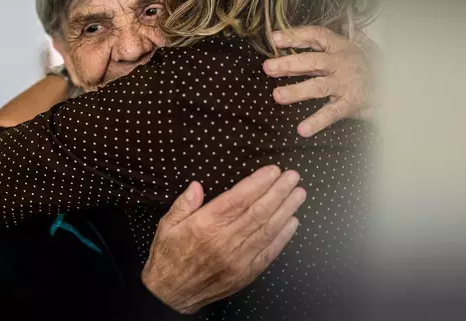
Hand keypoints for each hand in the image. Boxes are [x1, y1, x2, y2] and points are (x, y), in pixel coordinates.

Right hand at [141, 166, 304, 314]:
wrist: (171, 294)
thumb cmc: (169, 257)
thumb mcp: (167, 225)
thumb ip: (183, 204)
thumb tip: (197, 186)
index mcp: (203, 226)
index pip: (237, 199)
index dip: (258, 183)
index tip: (272, 171)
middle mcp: (223, 241)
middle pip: (258, 212)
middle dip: (278, 192)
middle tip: (292, 177)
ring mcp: (237, 259)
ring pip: (267, 230)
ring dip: (286, 210)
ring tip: (298, 195)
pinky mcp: (245, 273)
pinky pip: (268, 252)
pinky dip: (283, 237)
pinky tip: (293, 222)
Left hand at [262, 26, 377, 136]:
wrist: (398, 85)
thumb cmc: (369, 65)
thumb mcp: (354, 47)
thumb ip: (331, 41)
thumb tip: (306, 34)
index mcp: (340, 46)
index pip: (316, 35)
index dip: (295, 36)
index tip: (274, 38)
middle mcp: (342, 63)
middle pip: (313, 61)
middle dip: (289, 64)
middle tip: (268, 68)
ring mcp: (346, 83)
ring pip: (318, 86)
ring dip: (296, 91)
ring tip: (277, 96)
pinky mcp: (352, 103)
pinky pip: (332, 112)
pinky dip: (317, 122)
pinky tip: (303, 129)